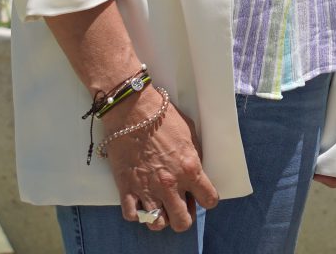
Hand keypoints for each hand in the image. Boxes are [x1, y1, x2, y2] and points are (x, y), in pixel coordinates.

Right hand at [103, 88, 218, 231]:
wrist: (132, 110)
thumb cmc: (164, 116)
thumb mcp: (190, 133)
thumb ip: (194, 157)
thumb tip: (197, 172)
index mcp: (190, 169)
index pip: (209, 200)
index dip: (207, 199)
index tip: (202, 195)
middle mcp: (170, 184)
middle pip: (182, 222)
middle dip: (184, 216)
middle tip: (180, 204)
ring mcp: (147, 189)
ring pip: (157, 225)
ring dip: (160, 217)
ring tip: (160, 206)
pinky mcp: (126, 188)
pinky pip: (132, 215)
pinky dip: (137, 212)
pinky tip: (140, 201)